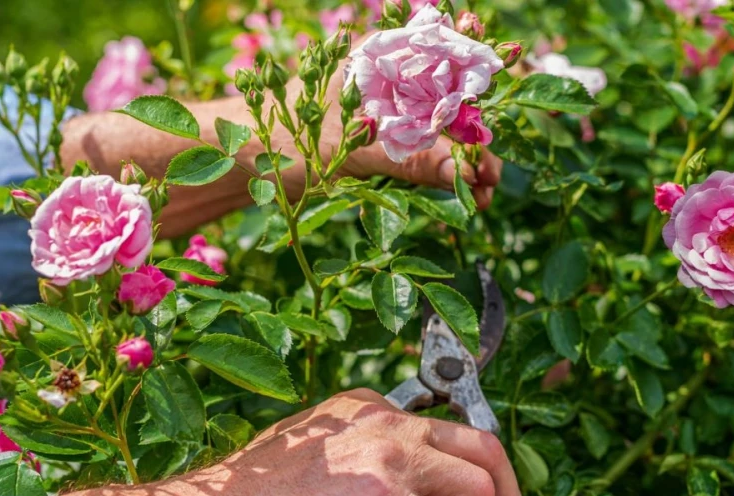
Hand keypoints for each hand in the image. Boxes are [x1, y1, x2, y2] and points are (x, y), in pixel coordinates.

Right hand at [51, 389, 520, 495]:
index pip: (440, 426)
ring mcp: (387, 457)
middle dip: (502, 489)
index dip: (461, 467)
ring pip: (478, 486)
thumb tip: (393, 488)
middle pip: (478, 444)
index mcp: (362, 409)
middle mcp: (382, 421)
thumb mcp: (311, 459)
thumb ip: (355, 459)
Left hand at [296, 33, 502, 210]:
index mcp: (383, 58)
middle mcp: (389, 79)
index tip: (495, 145)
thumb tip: (468, 175)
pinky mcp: (375, 141)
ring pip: (435, 133)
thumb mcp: (353, 150)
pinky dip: (436, 173)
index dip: (480, 103)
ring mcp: (383, 111)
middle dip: (475, 143)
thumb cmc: (285, 141)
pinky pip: (416, 153)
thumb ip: (412, 159)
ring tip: (481, 199)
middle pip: (448, 105)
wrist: (237, 161)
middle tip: (491, 185)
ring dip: (459, 164)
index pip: (450, 67)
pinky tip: (458, 193)